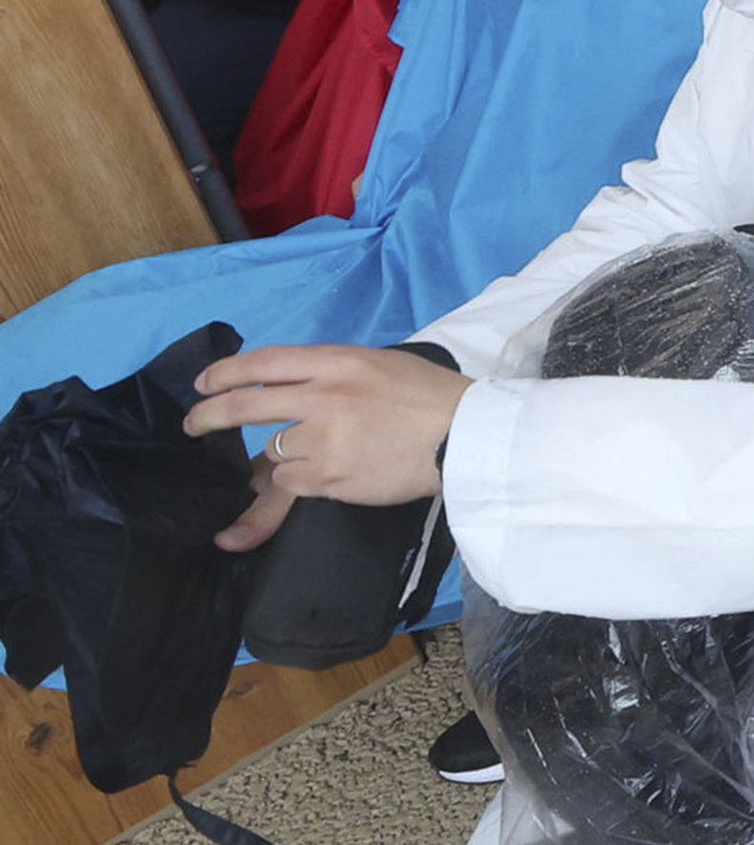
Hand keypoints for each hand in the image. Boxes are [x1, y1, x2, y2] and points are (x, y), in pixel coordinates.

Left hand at [183, 345, 468, 547]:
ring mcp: (323, 439)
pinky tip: (334, 474)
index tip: (203, 383)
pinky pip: (292, 482)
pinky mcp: (329, 477)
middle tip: (194, 424)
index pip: (264, 362)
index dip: (225, 372)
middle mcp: (324, 397)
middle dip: (208, 416)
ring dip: (281, 457)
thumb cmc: (430, 397)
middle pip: (245, 406)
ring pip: (272, 452)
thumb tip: (280, 391)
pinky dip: (302, 481)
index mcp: (339, 362)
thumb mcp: (379, 366)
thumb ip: (331, 374)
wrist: (467, 436)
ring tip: (319, 455)